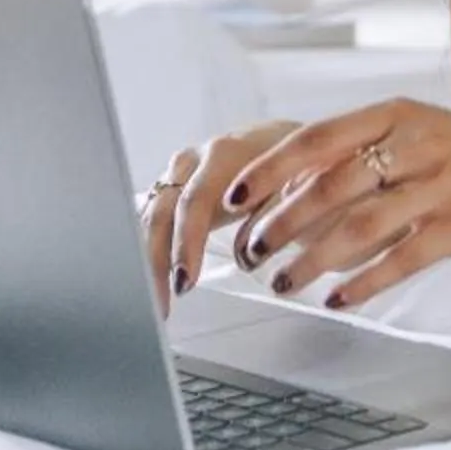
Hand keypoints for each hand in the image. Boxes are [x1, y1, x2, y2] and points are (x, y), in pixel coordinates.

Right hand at [139, 121, 296, 314]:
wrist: (292, 146)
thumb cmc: (296, 169)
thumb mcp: (299, 187)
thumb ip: (273, 214)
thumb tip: (247, 253)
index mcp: (226, 154)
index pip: (194, 199)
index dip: (186, 242)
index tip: (185, 281)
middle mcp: (197, 159)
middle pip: (163, 208)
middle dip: (158, 259)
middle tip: (164, 303)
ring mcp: (183, 171)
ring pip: (153, 214)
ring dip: (151, 258)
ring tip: (161, 300)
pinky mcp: (179, 187)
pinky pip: (156, 217)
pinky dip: (154, 249)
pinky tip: (158, 278)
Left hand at [219, 100, 450, 311]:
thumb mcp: (412, 135)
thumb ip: (357, 155)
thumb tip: (284, 190)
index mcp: (393, 114)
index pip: (315, 138)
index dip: (269, 169)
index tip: (232, 198)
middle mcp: (415, 142)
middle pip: (331, 185)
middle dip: (280, 223)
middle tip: (249, 253)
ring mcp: (442, 183)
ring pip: (361, 226)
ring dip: (312, 259)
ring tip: (282, 283)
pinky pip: (404, 258)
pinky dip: (365, 283)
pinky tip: (337, 301)